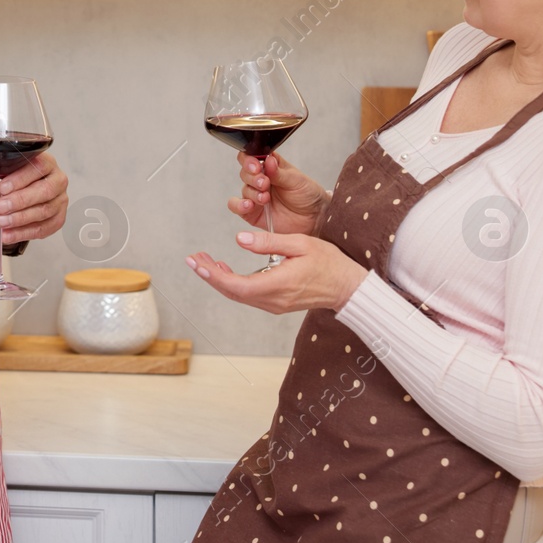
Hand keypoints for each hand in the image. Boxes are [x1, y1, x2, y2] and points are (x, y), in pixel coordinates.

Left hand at [0, 152, 68, 242]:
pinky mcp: (58, 219)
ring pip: (44, 211)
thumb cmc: (9, 186)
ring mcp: (60, 200)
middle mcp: (57, 179)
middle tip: (1, 207)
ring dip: (21, 218)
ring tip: (2, 222)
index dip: (20, 178)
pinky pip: (43, 228)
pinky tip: (9, 234)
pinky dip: (24, 233)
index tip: (2, 188)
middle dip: (21, 200)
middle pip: (45, 190)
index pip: (38, 166)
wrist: (12, 203)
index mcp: (45, 162)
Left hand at [184, 231, 366, 313]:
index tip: (198, 263)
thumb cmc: (329, 263)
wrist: (349, 288)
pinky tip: (223, 268)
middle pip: (232, 291)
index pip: (237, 284)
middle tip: (193, 259)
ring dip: (218, 278)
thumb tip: (240, 238)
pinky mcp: (276, 302)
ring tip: (203, 260)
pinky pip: (247, 294)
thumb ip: (269, 242)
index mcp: (278, 284)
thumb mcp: (301, 244)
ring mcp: (274, 304)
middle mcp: (273, 299)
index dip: (214, 275)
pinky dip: (231, 282)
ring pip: (238, 294)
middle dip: (209, 275)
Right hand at [229, 151, 328, 236]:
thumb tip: (268, 159)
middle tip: (265, 183)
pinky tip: (249, 205)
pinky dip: (239, 205)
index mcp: (270, 167)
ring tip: (265, 198)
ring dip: (252, 192)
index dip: (250, 160)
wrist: (315, 219)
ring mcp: (255, 196)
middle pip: (245, 172)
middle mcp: (261, 180)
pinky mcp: (252, 212)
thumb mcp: (297, 180)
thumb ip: (279, 172)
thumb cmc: (308, 195)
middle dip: (253, 177)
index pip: (252, 157)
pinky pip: (236, 206)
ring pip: (244, 189)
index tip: (257, 166)